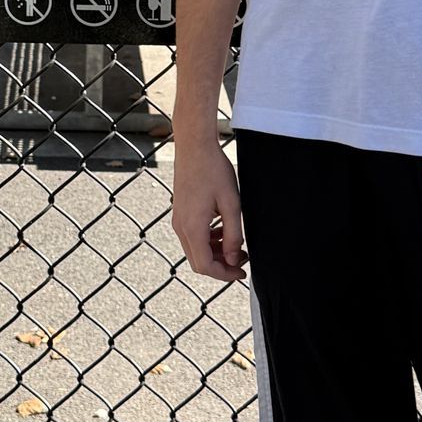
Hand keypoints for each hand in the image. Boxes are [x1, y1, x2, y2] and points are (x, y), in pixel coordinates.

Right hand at [171, 133, 246, 281]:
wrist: (194, 147)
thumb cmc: (213, 170)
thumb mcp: (231, 204)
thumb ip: (233, 235)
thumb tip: (234, 259)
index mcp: (193, 228)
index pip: (205, 266)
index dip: (225, 275)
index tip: (242, 272)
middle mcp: (181, 227)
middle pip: (198, 262)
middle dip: (221, 266)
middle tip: (242, 259)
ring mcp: (178, 220)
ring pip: (195, 250)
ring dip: (215, 253)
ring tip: (236, 245)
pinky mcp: (180, 213)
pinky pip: (193, 237)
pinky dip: (208, 241)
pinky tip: (223, 231)